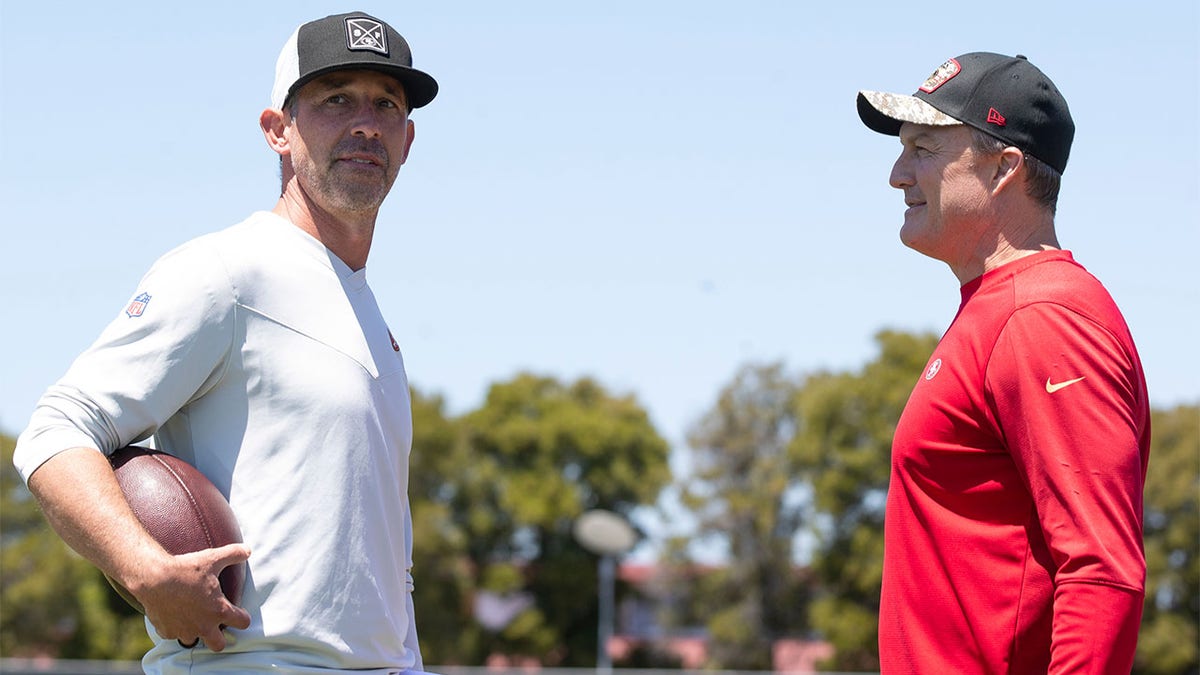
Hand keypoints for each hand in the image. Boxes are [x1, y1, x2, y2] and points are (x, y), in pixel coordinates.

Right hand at [131, 543, 251, 651]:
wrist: (154, 578)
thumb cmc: (185, 569)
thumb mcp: (213, 558)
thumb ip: (234, 554)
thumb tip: (248, 550)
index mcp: (219, 611)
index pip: (243, 623)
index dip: (243, 617)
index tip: (239, 612)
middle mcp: (203, 626)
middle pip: (219, 645)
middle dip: (220, 637)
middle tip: (216, 624)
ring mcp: (184, 631)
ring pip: (194, 640)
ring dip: (195, 632)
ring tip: (192, 617)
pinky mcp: (167, 632)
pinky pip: (173, 634)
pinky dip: (175, 627)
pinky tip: (174, 614)